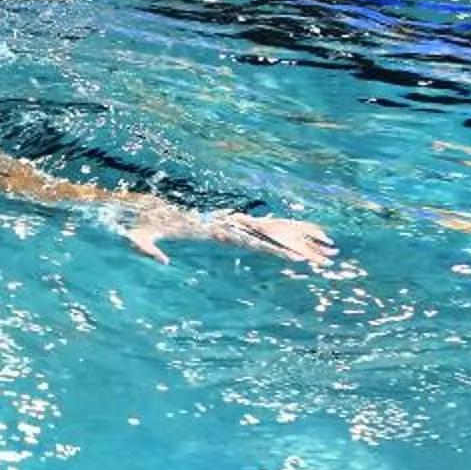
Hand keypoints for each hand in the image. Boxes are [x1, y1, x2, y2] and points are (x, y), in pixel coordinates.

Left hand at [118, 205, 338, 265]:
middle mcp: (228, 223)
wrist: (140, 209)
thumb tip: (162, 260)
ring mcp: (231, 221)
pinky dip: (289, 230)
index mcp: (215, 229)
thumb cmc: (138, 225)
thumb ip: (147, 248)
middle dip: (302, 246)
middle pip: (273, 233)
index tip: (299, 260)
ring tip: (331, 248)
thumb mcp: (138, 238)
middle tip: (329, 259)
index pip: (252, 241)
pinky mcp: (228, 222)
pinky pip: (265, 226)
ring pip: (276, 227)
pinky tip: (307, 238)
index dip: (277, 250)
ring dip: (304, 237)